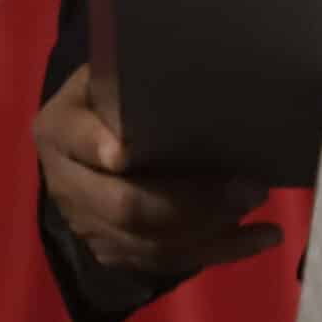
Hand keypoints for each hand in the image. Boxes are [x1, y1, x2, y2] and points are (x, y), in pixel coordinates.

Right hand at [34, 65, 282, 276]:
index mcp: (60, 128)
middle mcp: (66, 183)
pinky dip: (218, 252)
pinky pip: (167, 261)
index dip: (97, 148)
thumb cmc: (114, 94)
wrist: (84, 140)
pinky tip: (260, 237)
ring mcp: (88, 225)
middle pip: (124, 206)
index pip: (77, 139)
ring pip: (150, 243)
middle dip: (189, 203)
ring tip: (258, 204)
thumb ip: (135, 77)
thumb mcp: (112, 73)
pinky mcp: (114, 251)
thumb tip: (202, 61)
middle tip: (249, 187)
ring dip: (211, 230)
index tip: (123, 154)